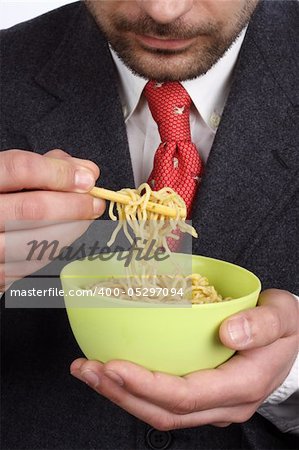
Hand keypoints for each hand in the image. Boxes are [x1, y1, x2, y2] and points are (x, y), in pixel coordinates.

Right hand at [0, 149, 104, 289]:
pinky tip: (65, 235)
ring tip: (86, 218)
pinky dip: (56, 248)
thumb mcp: (6, 173)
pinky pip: (32, 263)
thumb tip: (86, 171)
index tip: (87, 177)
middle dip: (74, 205)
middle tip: (95, 202)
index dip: (59, 173)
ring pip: (37, 242)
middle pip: (33, 209)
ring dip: (72, 229)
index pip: (21, 170)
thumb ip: (43, 166)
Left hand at [71, 289, 298, 429]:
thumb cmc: (286, 327)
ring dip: (121, 395)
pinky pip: (164, 402)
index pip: (186, 395)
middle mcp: (223, 404)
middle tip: (87, 369)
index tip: (113, 364)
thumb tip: (227, 332)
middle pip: (164, 412)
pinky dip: (134, 389)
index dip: (146, 385)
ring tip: (89, 372)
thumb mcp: (284, 317)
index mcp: (243, 385)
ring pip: (160, 413)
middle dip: (121, 393)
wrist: (292, 342)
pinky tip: (114, 371)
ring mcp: (211, 404)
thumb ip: (262, 324)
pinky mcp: (202, 396)